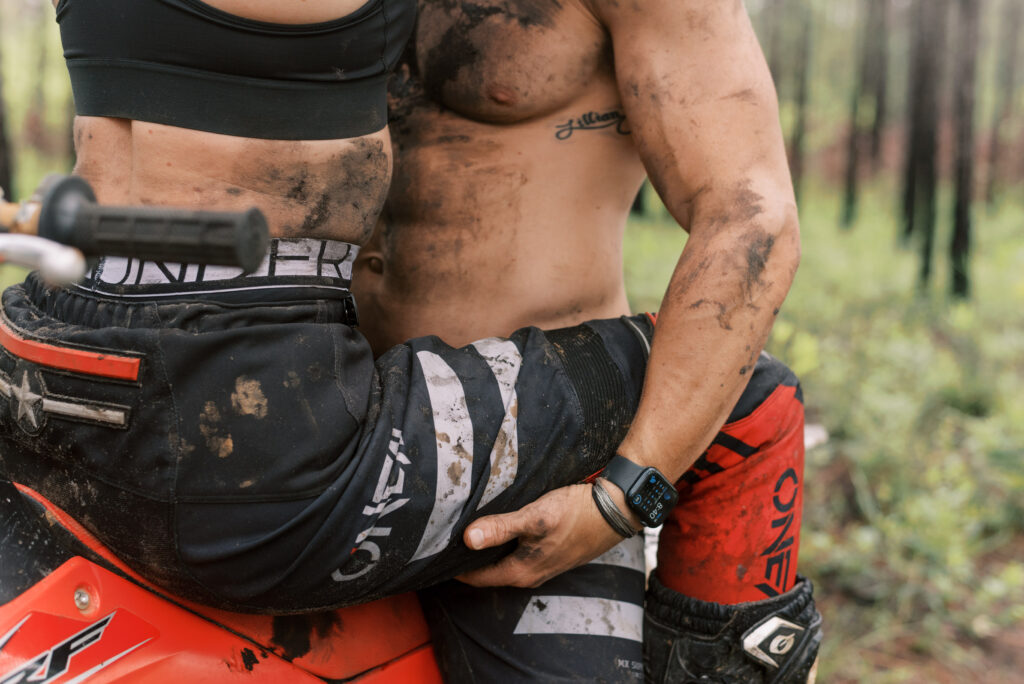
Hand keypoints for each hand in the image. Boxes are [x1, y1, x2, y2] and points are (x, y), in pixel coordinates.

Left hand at [456, 482, 637, 587]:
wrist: (615, 511)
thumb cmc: (575, 514)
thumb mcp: (534, 517)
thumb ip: (500, 528)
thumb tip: (467, 539)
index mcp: (521, 572)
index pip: (475, 577)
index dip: (454, 566)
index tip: (434, 552)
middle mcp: (529, 574)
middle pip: (488, 570)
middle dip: (468, 557)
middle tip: (445, 537)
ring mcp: (542, 565)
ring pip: (503, 560)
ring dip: (487, 548)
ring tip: (467, 528)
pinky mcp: (550, 552)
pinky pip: (517, 552)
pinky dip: (504, 542)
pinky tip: (500, 524)